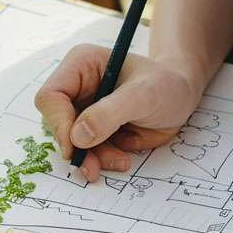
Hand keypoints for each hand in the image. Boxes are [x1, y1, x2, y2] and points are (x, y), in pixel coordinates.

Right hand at [35, 44, 201, 182]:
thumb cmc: (166, 84)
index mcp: (80, 65)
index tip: (75, 148)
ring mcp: (83, 108)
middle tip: (93, 168)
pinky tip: (121, 157)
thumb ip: (109, 113)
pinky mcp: (92, 127)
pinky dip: (101, 159)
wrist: (182, 96)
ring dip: (92, 157)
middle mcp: (76, 86)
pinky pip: (86, 150)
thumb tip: (77, 136)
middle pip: (58, 122)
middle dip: (78, 147)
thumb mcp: (143, 95)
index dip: (58, 123)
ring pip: (71, 141)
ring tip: (120, 160)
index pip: (51, 96)